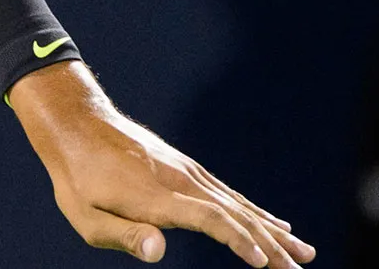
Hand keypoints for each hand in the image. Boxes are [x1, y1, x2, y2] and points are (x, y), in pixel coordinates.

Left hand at [10, 62, 313, 266]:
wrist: (75, 123)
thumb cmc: (75, 178)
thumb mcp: (85, 216)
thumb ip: (124, 235)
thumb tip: (160, 251)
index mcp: (157, 197)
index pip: (210, 219)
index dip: (239, 242)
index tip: (265, 263)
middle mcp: (180, 181)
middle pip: (235, 214)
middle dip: (271, 243)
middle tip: (302, 266)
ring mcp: (186, 172)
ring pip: (238, 204)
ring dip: (272, 229)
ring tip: (303, 251)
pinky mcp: (186, 168)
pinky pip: (227, 194)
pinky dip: (254, 211)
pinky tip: (274, 223)